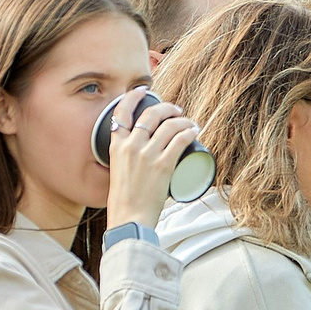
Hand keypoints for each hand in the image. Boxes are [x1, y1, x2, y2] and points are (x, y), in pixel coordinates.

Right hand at [102, 95, 203, 231]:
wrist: (129, 218)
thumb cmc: (124, 200)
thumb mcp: (117, 171)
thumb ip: (124, 160)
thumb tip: (137, 156)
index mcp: (115, 146)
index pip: (121, 112)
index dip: (134, 97)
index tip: (144, 91)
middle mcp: (130, 146)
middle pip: (151, 114)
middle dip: (167, 108)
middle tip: (176, 111)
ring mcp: (147, 155)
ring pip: (169, 126)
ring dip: (183, 120)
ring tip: (190, 123)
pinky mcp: (163, 165)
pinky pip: (180, 140)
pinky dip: (189, 132)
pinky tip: (195, 130)